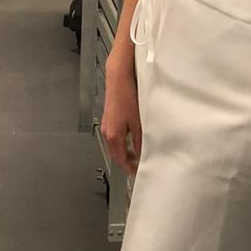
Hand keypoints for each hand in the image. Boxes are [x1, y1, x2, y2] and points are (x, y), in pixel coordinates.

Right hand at [101, 61, 142, 175]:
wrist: (118, 78)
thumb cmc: (126, 96)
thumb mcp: (138, 122)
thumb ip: (140, 140)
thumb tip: (143, 153)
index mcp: (114, 136)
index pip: (121, 160)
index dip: (130, 168)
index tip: (137, 172)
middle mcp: (107, 132)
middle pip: (116, 154)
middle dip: (127, 162)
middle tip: (138, 166)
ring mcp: (107, 125)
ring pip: (115, 145)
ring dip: (125, 152)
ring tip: (137, 154)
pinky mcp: (109, 118)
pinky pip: (115, 136)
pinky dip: (123, 142)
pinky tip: (132, 138)